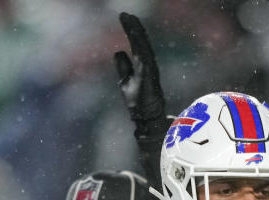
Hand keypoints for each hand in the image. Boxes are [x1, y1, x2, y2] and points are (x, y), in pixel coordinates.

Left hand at [114, 12, 165, 133]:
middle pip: (140, 41)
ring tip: (129, 19)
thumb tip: (118, 52)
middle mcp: (147, 63)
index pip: (136, 43)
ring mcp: (149, 67)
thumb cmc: (137, 101)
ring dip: (135, 32)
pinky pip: (144, 54)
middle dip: (133, 27)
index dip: (131, 31)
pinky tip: (134, 34)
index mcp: (141, 64)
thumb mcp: (125, 81)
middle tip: (125, 14)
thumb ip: (123, 67)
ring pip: (142, 45)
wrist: (146, 116)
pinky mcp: (150, 73)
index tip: (124, 18)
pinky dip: (139, 44)